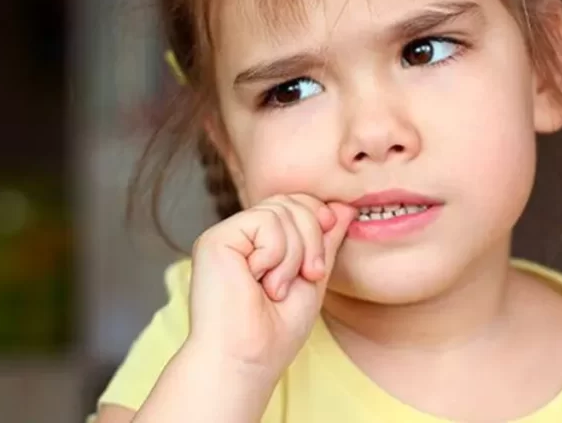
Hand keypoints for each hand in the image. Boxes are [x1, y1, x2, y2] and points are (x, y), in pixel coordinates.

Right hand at [186, 194, 355, 377]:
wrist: (248, 360)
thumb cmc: (277, 331)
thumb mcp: (313, 277)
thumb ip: (325, 241)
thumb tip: (346, 206)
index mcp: (259, 242)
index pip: (294, 203)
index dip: (318, 218)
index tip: (323, 253)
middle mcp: (240, 234)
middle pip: (290, 201)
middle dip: (312, 238)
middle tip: (307, 276)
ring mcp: (226, 235)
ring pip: (281, 211)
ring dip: (293, 254)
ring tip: (276, 288)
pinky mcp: (215, 239)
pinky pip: (264, 221)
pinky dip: (275, 254)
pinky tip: (260, 282)